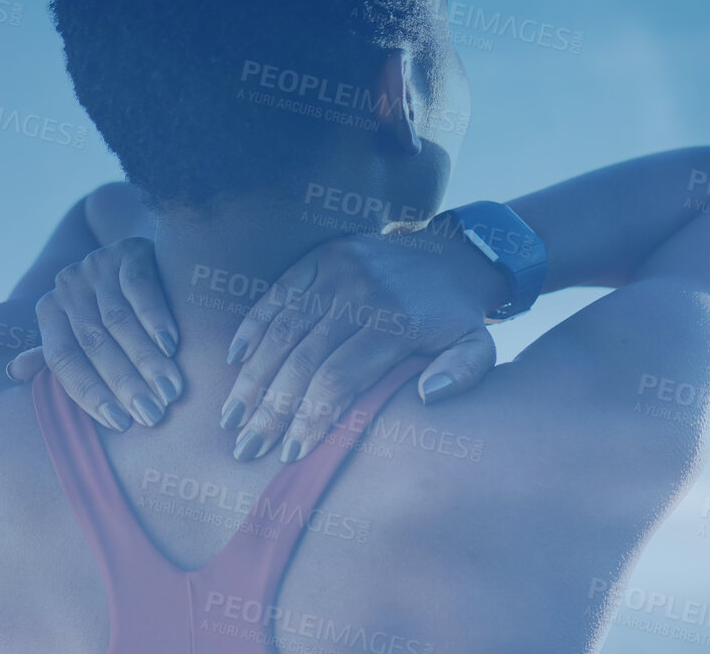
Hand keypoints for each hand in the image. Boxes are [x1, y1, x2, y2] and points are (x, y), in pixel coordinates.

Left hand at [9, 237, 183, 432]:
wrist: (144, 252)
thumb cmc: (114, 304)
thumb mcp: (82, 326)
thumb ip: (58, 351)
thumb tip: (14, 373)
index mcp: (49, 311)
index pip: (63, 360)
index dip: (89, 394)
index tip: (120, 424)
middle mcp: (67, 287)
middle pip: (93, 344)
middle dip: (124, 383)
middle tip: (152, 414)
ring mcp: (96, 265)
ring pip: (118, 321)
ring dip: (146, 359)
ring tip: (170, 390)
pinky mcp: (129, 249)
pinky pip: (140, 288)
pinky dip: (155, 318)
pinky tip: (172, 345)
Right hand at [223, 229, 502, 462]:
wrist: (454, 257)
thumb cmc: (456, 319)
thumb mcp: (478, 347)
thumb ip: (463, 373)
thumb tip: (428, 396)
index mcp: (398, 324)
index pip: (339, 378)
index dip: (311, 417)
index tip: (291, 453)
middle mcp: (363, 295)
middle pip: (303, 360)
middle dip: (271, 409)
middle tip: (246, 447)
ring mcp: (338, 272)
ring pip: (283, 331)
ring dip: (252, 377)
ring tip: (231, 418)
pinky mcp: (321, 257)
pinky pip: (277, 294)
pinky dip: (252, 327)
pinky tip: (235, 360)